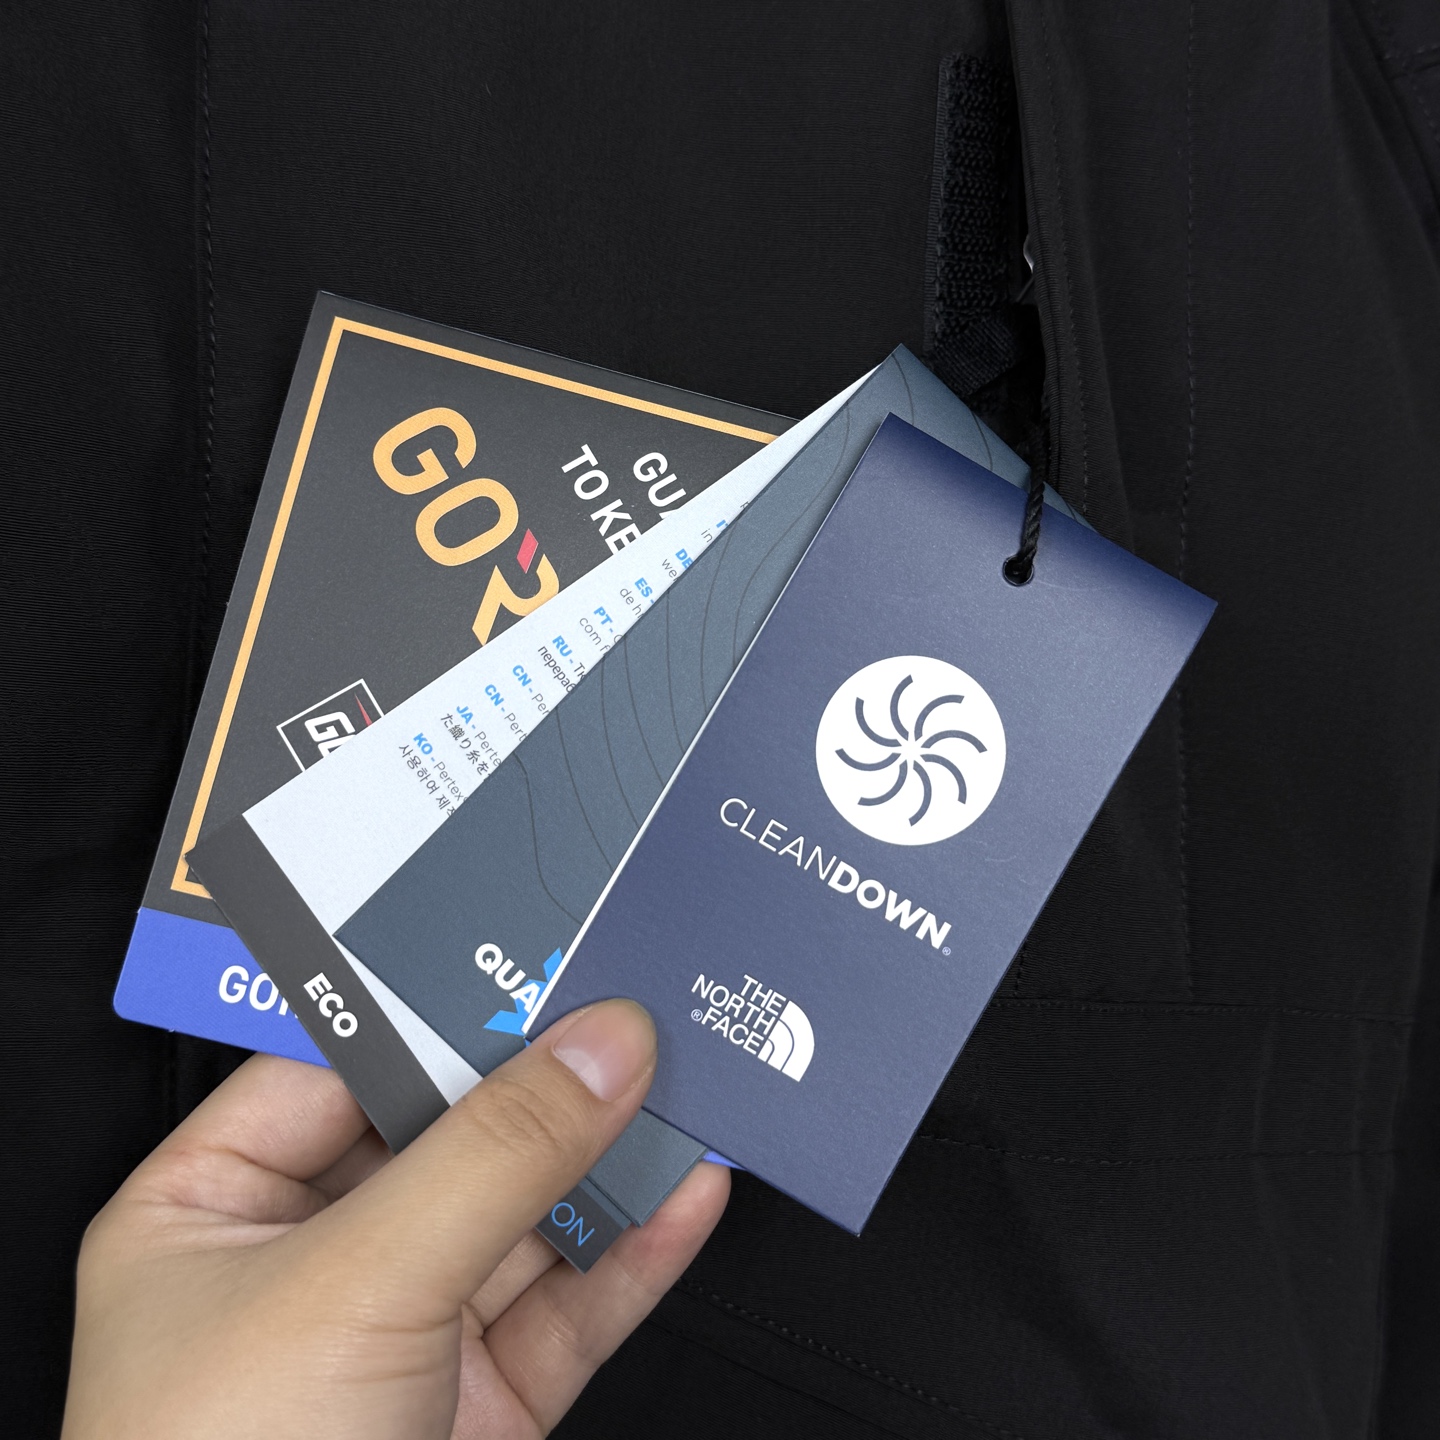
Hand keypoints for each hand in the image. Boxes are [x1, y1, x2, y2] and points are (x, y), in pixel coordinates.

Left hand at [62, 1000, 727, 1438]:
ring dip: (609, 1160)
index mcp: (216, 1207)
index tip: (541, 956)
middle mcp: (307, 1260)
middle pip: (450, 1133)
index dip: (444, 1006)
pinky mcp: (479, 1402)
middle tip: (634, 1014)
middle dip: (548, 1083)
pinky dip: (635, 1251)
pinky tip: (687, 1196)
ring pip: (526, 1215)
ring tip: (688, 1088)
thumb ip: (493, 1154)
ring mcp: (400, 1331)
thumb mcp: (358, 1284)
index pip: (343, 1062)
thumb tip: (600, 1046)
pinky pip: (571, 1303)